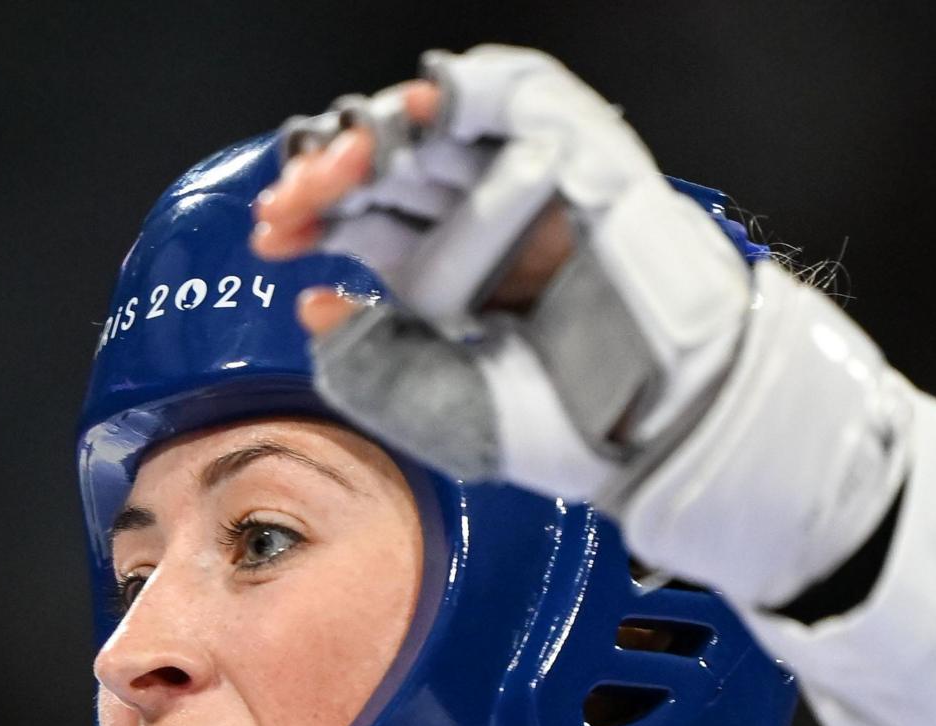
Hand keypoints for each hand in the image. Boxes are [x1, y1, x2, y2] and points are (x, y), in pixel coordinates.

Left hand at [238, 47, 916, 612]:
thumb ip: (366, 365)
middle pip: (392, 168)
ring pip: (442, 126)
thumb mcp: (438, 409)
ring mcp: (536, 184)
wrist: (664, 427)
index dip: (314, 217)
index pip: (366, 220)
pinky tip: (422, 105)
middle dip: (332, 175)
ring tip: (344, 162)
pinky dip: (468, 88)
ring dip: (384, 131)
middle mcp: (488, 222)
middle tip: (292, 201)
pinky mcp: (588, 155)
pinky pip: (523, 95)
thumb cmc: (570, 425)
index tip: (271, 236)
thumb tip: (313, 305)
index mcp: (452, 273)